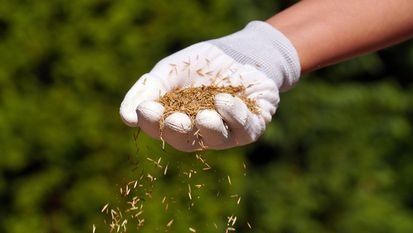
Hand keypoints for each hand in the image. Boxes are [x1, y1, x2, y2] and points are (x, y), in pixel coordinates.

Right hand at [120, 21, 300, 151]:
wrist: (240, 50)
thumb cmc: (202, 63)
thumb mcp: (171, 70)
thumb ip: (150, 89)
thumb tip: (125, 118)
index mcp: (177, 120)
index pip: (159, 127)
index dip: (151, 122)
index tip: (144, 110)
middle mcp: (200, 131)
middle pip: (186, 141)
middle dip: (178, 132)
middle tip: (174, 120)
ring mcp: (227, 131)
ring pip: (217, 140)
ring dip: (210, 130)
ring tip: (204, 116)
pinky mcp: (252, 125)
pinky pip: (245, 128)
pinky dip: (235, 116)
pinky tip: (225, 100)